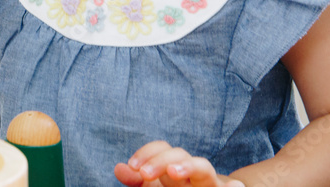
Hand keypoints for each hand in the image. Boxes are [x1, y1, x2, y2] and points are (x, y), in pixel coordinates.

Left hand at [114, 141, 244, 186]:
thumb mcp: (156, 186)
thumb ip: (137, 179)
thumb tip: (119, 169)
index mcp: (177, 166)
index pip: (162, 148)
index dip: (147, 153)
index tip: (132, 167)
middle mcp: (194, 172)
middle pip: (180, 154)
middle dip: (161, 161)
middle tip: (145, 174)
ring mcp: (211, 183)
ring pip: (205, 167)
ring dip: (189, 166)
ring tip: (173, 172)